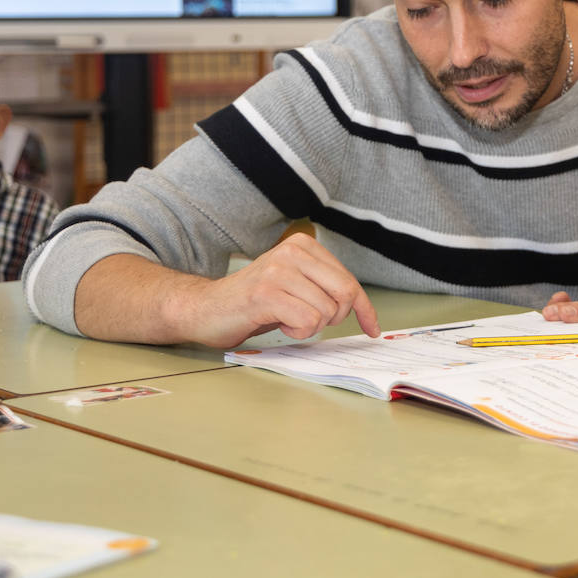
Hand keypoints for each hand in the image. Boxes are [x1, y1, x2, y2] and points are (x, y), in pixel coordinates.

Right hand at [181, 232, 379, 347]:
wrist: (204, 308)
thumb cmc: (255, 302)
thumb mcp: (296, 286)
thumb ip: (324, 286)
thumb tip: (360, 306)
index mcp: (304, 246)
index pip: (350, 281)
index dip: (364, 309)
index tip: (373, 329)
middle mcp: (293, 252)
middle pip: (345, 293)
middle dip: (335, 317)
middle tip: (308, 321)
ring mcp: (279, 271)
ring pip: (326, 311)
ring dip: (309, 327)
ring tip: (285, 319)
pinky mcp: (267, 293)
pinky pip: (308, 321)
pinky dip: (298, 331)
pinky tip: (279, 324)